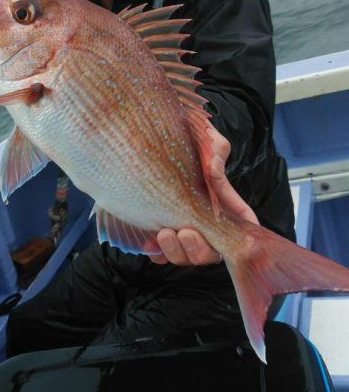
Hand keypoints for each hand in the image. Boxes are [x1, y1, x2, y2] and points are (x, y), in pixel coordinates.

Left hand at [149, 123, 258, 265]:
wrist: (153, 136)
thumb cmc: (190, 138)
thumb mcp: (207, 139)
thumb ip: (215, 151)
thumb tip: (213, 168)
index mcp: (223, 203)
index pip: (241, 226)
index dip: (241, 239)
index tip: (231, 239)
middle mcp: (203, 221)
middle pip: (210, 252)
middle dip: (199, 249)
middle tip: (187, 232)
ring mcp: (180, 227)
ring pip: (184, 256)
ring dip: (176, 251)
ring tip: (164, 233)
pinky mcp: (156, 229)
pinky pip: (158, 253)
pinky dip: (156, 252)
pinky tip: (150, 242)